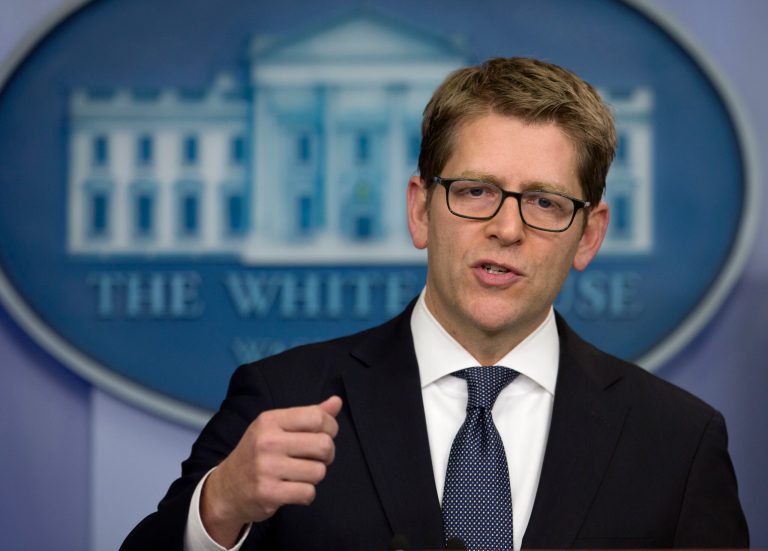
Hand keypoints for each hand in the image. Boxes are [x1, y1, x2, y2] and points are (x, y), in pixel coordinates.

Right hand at [199, 396, 342, 546]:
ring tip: (299, 474)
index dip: (330, 427)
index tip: (325, 435)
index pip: (316, 417)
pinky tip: (293, 489)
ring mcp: (266, 468)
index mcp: (270, 420)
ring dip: (314, 476)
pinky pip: (308, 493)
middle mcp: (267, 442)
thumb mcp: (277, 427)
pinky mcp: (268, 493)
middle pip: (323, 445)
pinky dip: (306, 494)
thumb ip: (309, 415)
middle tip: (316, 458)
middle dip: (327, 454)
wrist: (226, 487)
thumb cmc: (258, 453)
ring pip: (319, 471)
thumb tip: (337, 401)